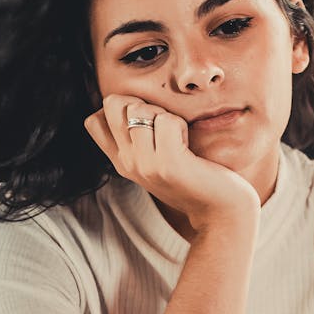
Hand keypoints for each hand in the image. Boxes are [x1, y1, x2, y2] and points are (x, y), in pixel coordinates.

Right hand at [84, 94, 258, 232]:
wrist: (219, 211)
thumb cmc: (194, 178)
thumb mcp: (155, 160)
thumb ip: (137, 138)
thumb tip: (127, 102)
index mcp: (121, 162)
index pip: (93, 121)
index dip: (119, 109)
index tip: (146, 125)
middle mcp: (127, 163)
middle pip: (113, 104)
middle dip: (140, 103)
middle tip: (163, 127)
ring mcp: (145, 165)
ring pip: (139, 109)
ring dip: (164, 115)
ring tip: (178, 139)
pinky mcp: (167, 164)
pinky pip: (166, 120)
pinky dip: (181, 125)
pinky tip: (188, 146)